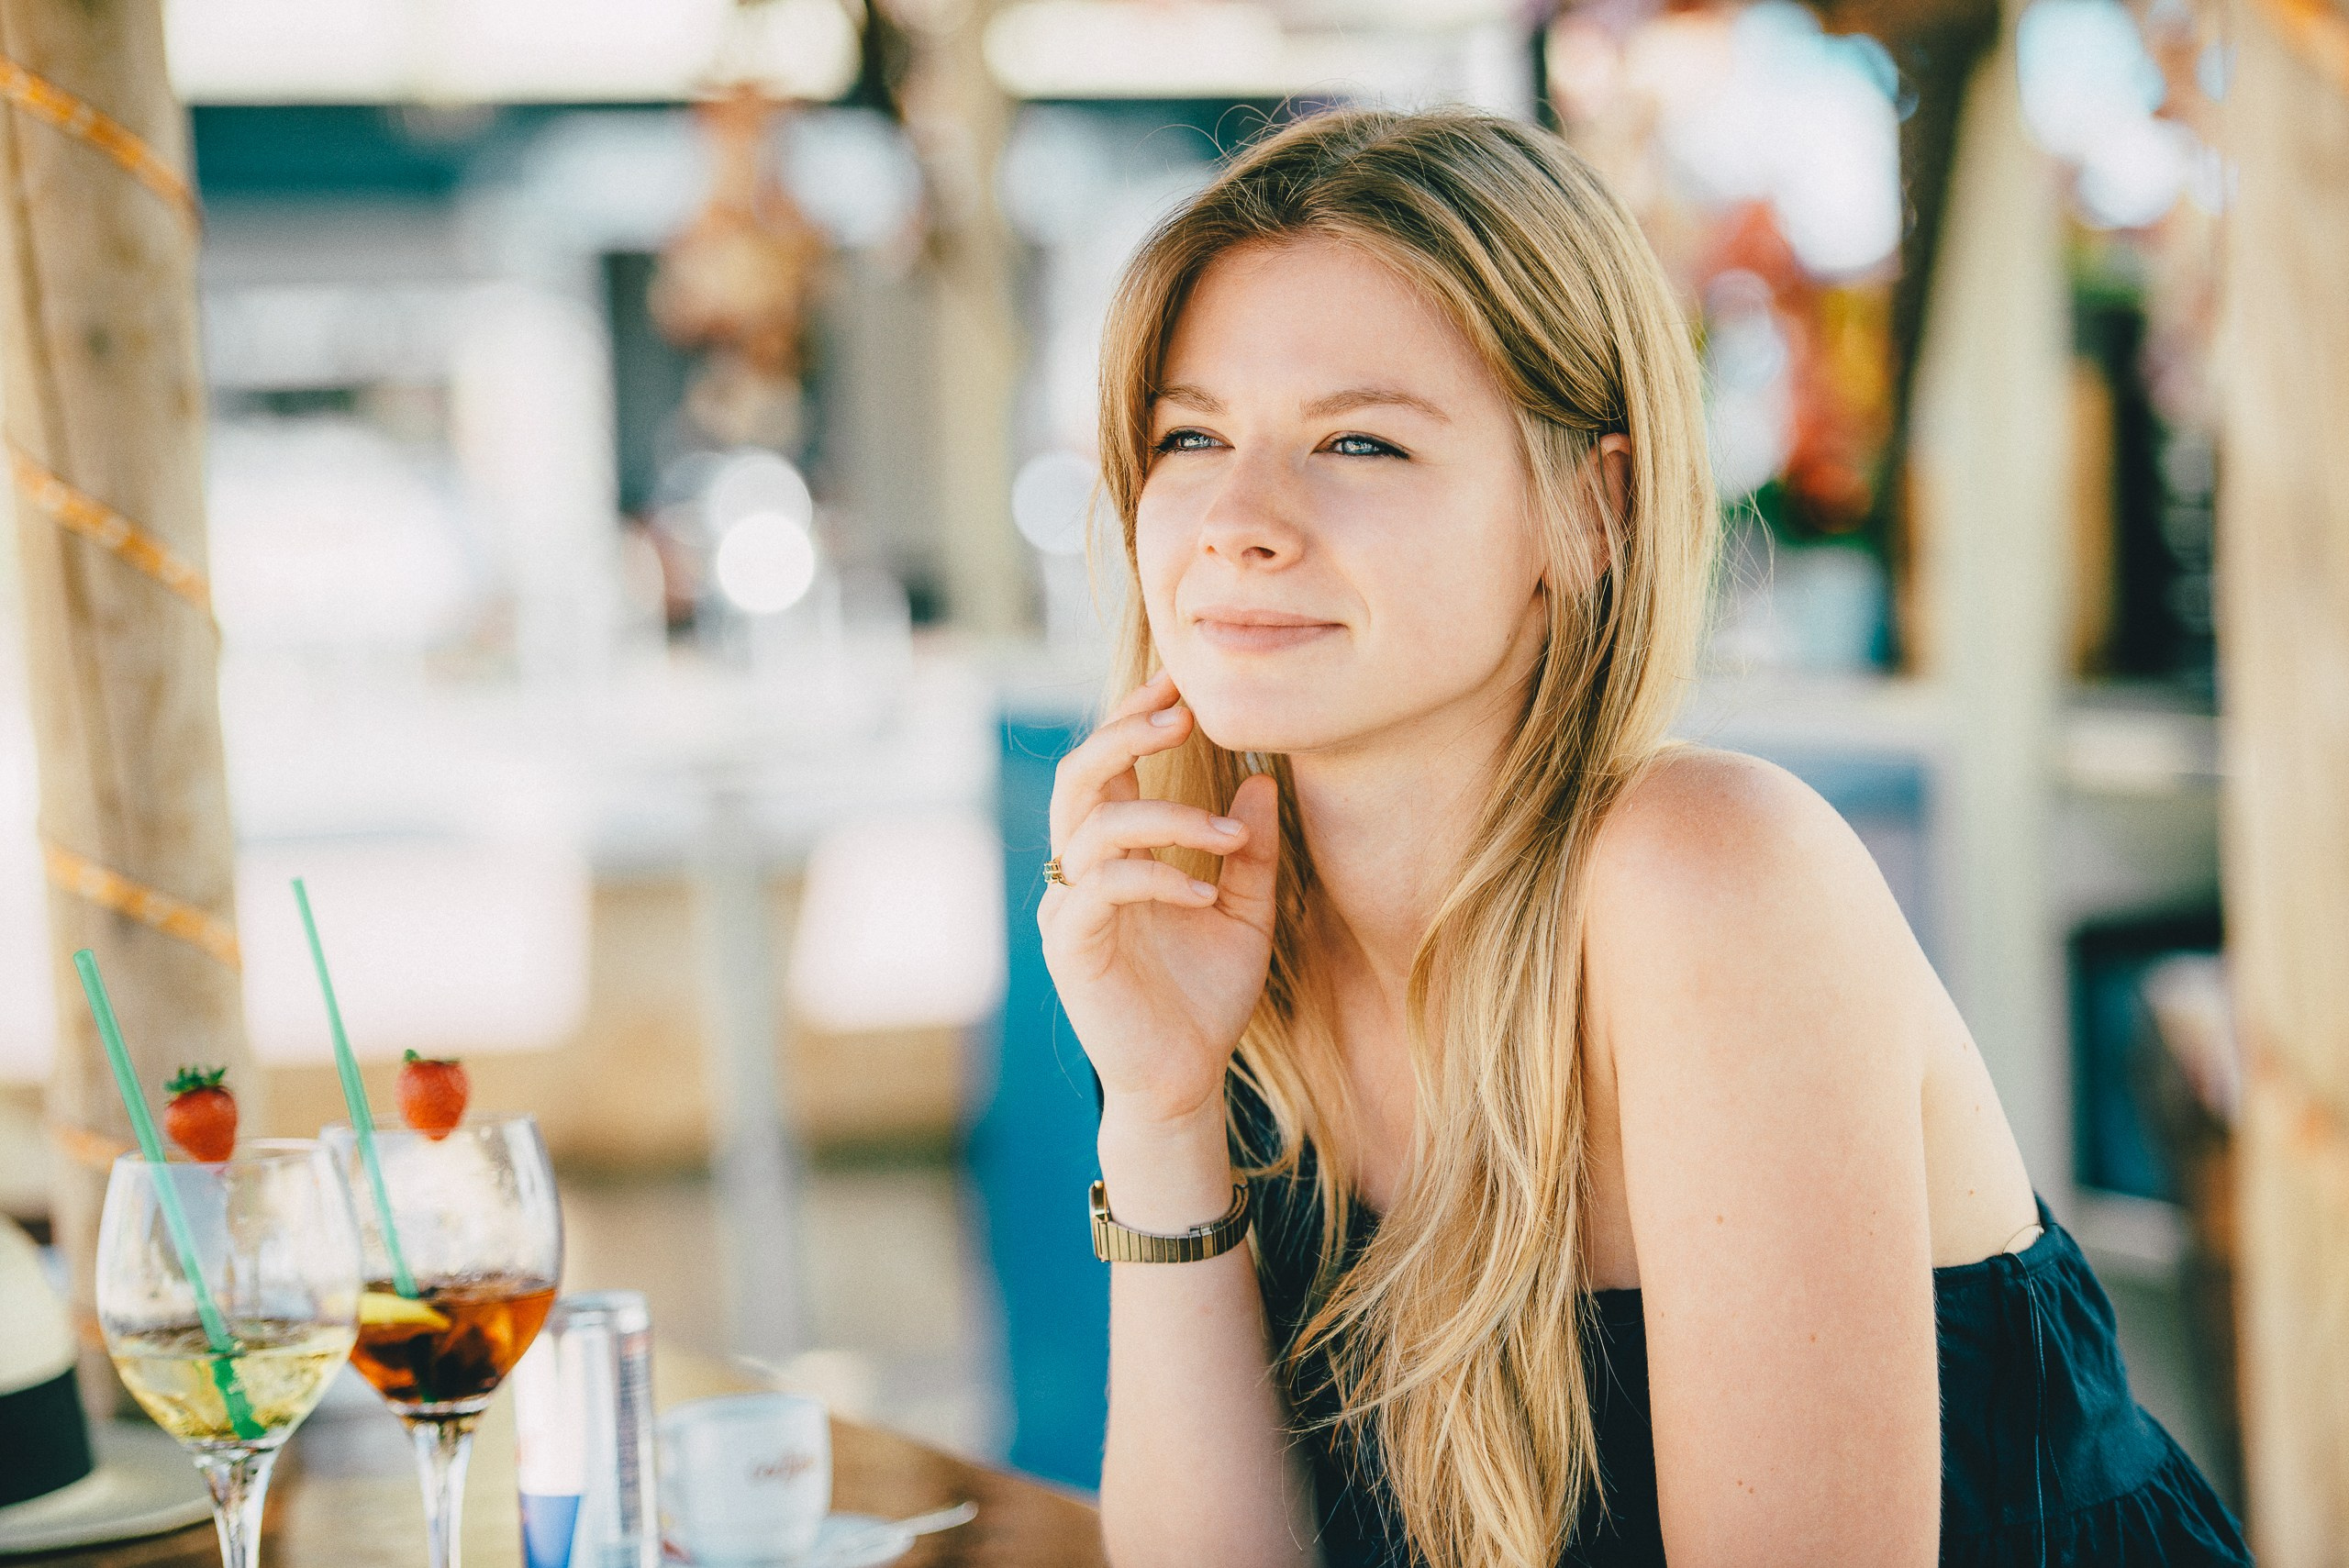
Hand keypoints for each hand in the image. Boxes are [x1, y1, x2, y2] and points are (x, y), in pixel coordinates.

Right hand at [1040, 670, 1278, 1129]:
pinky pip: (1105, 887)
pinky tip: (1207, 891)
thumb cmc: (1206, 999)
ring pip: (1093, 825)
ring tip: (1228, 836)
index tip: (1184, 684)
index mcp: (1113, 854)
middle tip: (1186, 713)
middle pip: (1080, 775)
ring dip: (1166, 815)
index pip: (1109, 767)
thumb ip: (1251, 851)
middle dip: (1128, 734)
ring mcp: (1068, 907)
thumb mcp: (1247, 913)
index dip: (1136, 718)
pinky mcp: (1072, 947)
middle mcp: (1079, 871)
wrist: (1184, 1083)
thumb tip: (1263, 781)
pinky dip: (1159, 875)